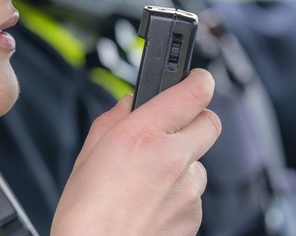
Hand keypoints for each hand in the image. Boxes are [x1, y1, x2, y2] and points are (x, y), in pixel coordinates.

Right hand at [50, 68, 220, 234]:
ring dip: (181, 162)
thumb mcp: (87, 155)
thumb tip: (130, 104)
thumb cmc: (85, 216)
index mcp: (143, 135)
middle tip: (169, 128)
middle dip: (193, 119)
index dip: (197, 80)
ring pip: (199, 161)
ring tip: (147, 179)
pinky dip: (178, 193)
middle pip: (210, 121)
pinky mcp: (195, 216)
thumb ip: (114, 120)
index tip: (193, 79)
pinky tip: (150, 202)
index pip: (194, 91)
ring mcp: (188, 190)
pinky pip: (194, 193)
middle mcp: (172, 159)